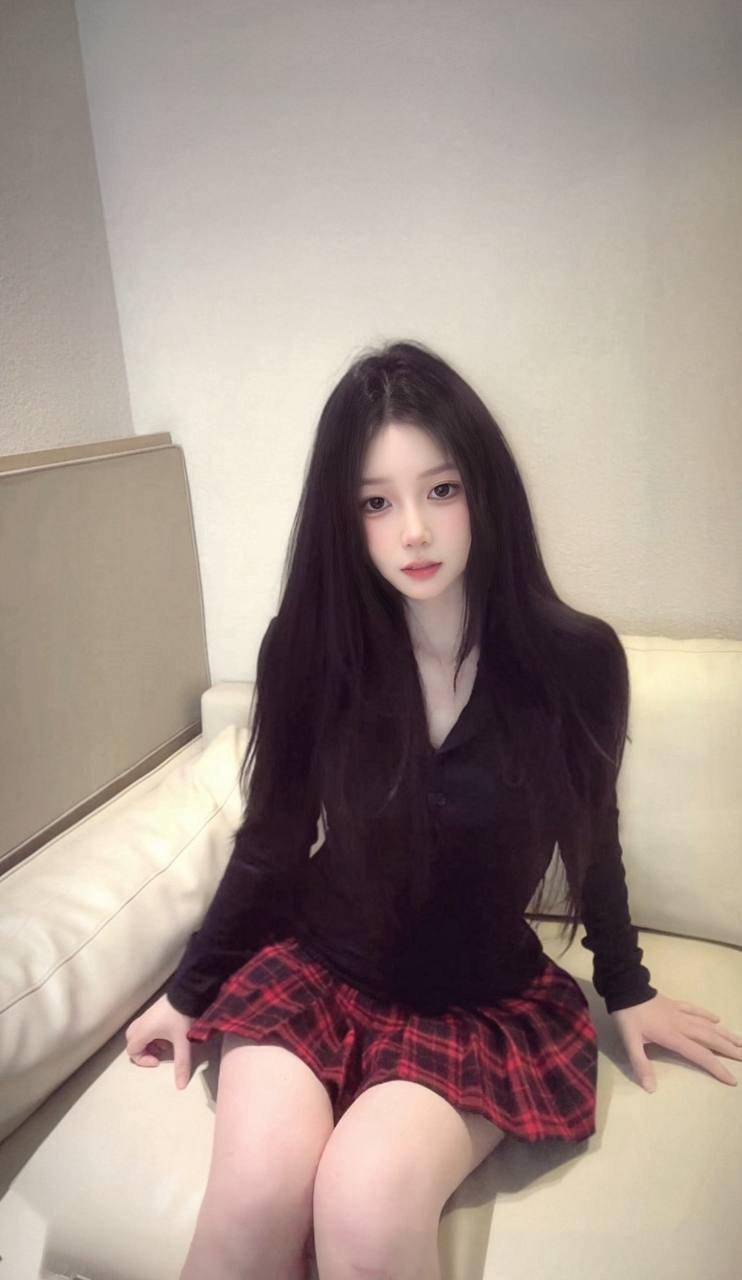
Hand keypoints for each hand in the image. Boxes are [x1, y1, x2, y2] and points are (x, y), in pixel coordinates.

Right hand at [125, 993, 194, 1090]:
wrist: (189, 993)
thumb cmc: (182, 1017)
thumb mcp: (183, 1042)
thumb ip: (181, 1064)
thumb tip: (180, 1086)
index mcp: (143, 1031)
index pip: (132, 1051)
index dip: (143, 1060)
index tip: (158, 1061)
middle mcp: (141, 1023)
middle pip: (132, 1041)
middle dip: (143, 1051)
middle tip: (158, 1055)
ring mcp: (147, 1015)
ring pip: (139, 1033)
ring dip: (149, 1043)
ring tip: (165, 1046)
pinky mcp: (154, 1011)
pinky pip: (146, 1027)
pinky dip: (153, 1035)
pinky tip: (168, 1035)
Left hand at [610, 992, 741, 1091]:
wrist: (625, 988)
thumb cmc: (628, 1017)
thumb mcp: (630, 1042)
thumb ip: (641, 1064)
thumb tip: (650, 1089)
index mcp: (673, 1036)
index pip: (700, 1055)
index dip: (717, 1068)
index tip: (732, 1079)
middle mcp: (682, 1025)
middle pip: (710, 1039)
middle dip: (729, 1049)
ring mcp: (679, 1013)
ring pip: (707, 1024)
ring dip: (724, 1033)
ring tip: (740, 1041)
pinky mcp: (674, 1004)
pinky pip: (695, 1009)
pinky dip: (707, 1014)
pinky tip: (717, 1018)